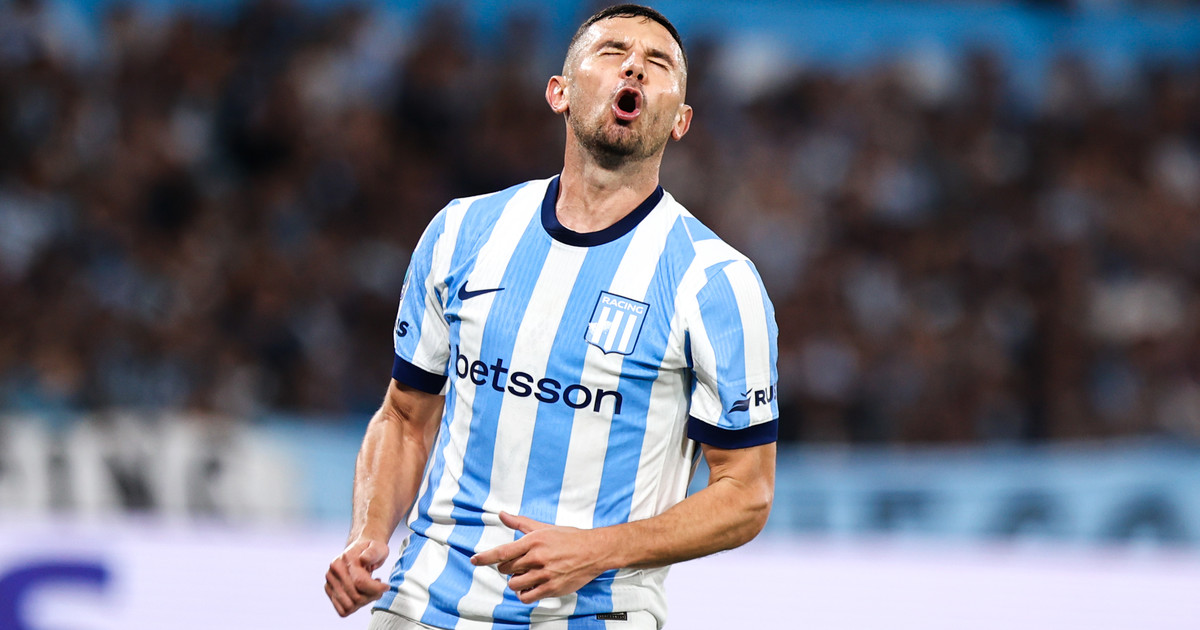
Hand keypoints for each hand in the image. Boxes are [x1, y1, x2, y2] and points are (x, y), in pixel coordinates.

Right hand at [325, 538, 389, 616]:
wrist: (359, 549)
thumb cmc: (371, 549)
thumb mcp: (378, 547)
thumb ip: (373, 553)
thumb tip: (364, 559)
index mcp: (345, 559)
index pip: (360, 582)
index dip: (376, 589)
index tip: (386, 587)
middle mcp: (334, 571)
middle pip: (356, 597)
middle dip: (372, 596)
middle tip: (380, 588)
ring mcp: (330, 582)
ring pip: (349, 606)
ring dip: (364, 602)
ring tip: (370, 590)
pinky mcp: (329, 591)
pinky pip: (342, 610)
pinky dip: (355, 607)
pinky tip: (362, 595)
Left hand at [470, 512, 612, 603]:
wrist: (593, 551)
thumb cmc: (569, 538)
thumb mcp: (544, 527)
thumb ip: (520, 523)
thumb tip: (503, 515)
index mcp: (534, 541)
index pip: (503, 551)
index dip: (485, 557)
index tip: (474, 560)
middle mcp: (537, 558)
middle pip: (507, 569)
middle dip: (507, 568)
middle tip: (517, 564)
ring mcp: (544, 574)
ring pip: (515, 584)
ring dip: (515, 581)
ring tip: (524, 576)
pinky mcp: (552, 588)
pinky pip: (527, 596)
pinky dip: (524, 594)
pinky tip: (529, 587)